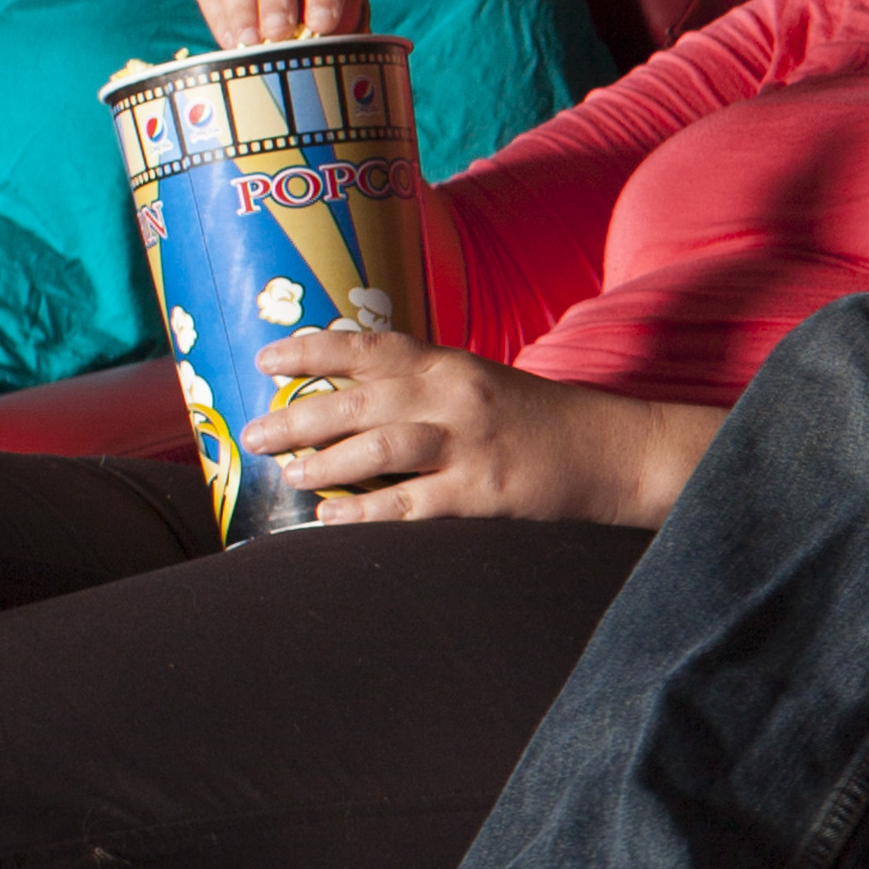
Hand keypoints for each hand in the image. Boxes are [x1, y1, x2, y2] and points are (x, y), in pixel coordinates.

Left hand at [243, 331, 711, 525]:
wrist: (614, 452)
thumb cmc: (539, 421)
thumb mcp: (481, 383)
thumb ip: (422, 385)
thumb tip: (346, 398)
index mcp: (452, 365)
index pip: (368, 347)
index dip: (310, 350)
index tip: (265, 360)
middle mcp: (456, 398)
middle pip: (359, 402)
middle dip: (297, 418)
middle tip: (254, 435)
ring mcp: (470, 447)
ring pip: (378, 449)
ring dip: (324, 463)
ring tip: (290, 474)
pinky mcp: (483, 495)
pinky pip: (409, 505)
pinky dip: (364, 513)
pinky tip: (332, 520)